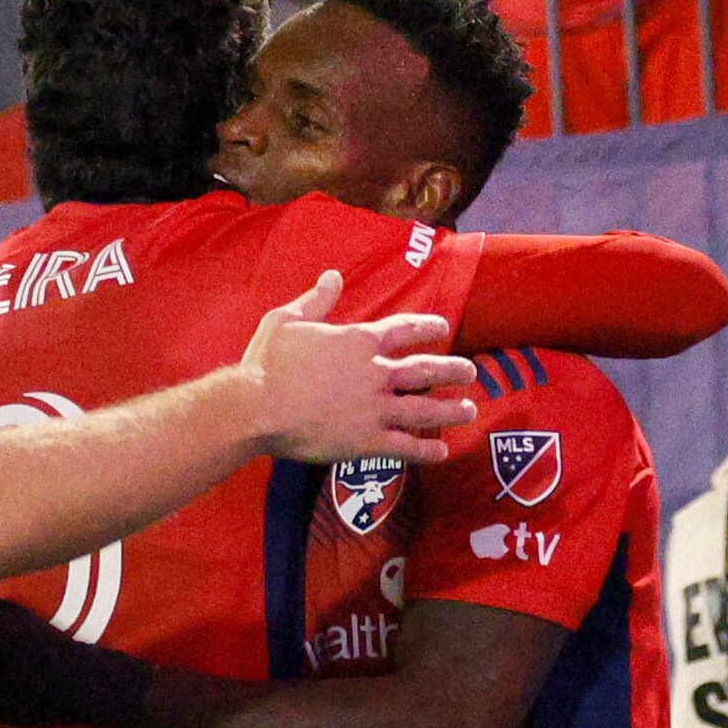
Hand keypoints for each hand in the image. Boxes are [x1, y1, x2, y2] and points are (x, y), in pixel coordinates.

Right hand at [242, 269, 478, 466]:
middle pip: (427, 369)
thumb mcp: (286, 320)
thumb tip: (333, 276)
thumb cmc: (267, 364)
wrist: (256, 408)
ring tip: (469, 409)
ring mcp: (375, 409)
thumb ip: (316, 300)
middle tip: (470, 372)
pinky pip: (405, 447)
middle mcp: (376, 373)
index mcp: (359, 342)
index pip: (404, 329)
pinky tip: (442, 451)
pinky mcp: (366, 441)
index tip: (443, 327)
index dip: (427, 327)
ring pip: (426, 409)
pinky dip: (426, 450)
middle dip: (453, 370)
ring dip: (451, 409)